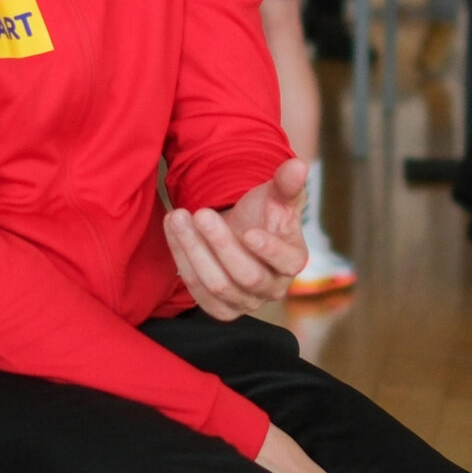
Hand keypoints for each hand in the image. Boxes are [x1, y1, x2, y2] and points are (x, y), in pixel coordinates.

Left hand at [164, 158, 308, 319]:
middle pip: (247, 276)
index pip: (286, 262)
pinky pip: (197, 291)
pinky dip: (181, 260)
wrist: (238, 230)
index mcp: (293, 261)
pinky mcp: (218, 307)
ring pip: (217, 286)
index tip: (249, 231)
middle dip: (221, 244)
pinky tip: (172, 231)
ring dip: (193, 250)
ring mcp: (245, 302)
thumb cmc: (262, 214)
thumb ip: (287, 183)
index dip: (269, 249)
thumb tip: (298, 165)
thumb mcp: (275, 196)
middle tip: (200, 213)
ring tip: (177, 217)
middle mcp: (272, 288)